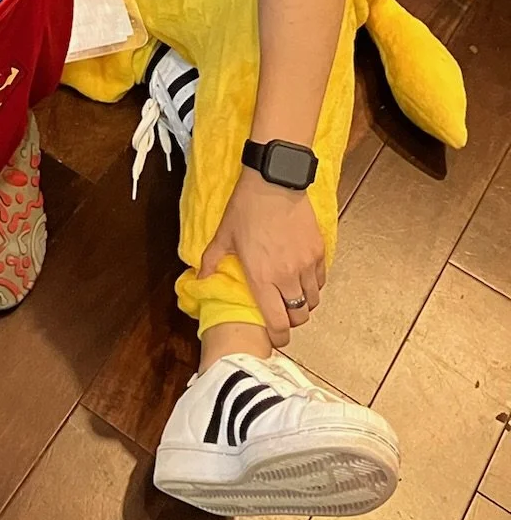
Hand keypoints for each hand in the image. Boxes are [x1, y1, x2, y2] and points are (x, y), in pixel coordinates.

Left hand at [198, 167, 326, 346]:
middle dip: (292, 321)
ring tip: (292, 295)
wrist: (274, 182)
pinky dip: (313, 285)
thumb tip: (200, 278)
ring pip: (312, 300)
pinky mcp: (318, 252)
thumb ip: (212, 260)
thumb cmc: (246, 207)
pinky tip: (302, 277)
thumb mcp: (224, 234)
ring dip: (303, 303)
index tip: (276, 338)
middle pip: (299, 317)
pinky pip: (320, 281)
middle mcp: (286, 276)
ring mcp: (306, 265)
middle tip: (283, 315)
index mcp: (261, 277)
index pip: (277, 321)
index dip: (278, 336)